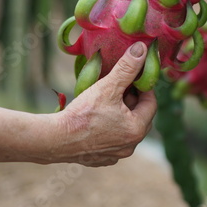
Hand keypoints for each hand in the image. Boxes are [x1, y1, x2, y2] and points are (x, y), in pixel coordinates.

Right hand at [55, 42, 156, 166]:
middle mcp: (130, 146)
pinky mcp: (101, 158)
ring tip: (107, 99)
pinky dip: (109, 127)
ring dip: (120, 113)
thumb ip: (127, 67)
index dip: (143, 87)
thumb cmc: (84, 113)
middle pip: (139, 116)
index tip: (133, 76)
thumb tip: (142, 49)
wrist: (55, 139)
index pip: (150, 103)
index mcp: (137, 130)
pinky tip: (96, 117)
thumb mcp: (108, 86)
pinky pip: (112, 139)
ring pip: (125, 128)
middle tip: (119, 86)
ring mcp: (115, 154)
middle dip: (132, 100)